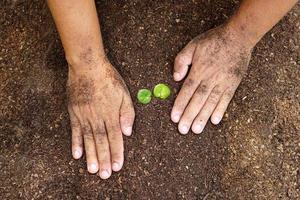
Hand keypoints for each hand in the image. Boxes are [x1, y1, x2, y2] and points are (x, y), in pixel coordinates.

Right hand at [67, 57, 134, 178]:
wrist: (88, 66)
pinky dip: (75, 143)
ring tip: (93, 170)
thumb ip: (127, 113)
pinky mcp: (74, 112)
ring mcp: (84, 116)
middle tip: (105, 175)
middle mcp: (97, 117)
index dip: (117, 152)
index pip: (115, 137)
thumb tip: (127, 132)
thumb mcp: (124, 93)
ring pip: (88, 139)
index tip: (118, 166)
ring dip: (91, 155)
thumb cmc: (108, 79)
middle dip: (104, 159)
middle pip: (101, 142)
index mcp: (111, 113)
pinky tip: (77, 155)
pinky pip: (75, 130)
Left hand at [171, 25, 251, 133]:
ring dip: (203, 117)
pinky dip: (220, 110)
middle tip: (183, 130)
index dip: (180, 105)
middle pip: (197, 100)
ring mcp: (222, 82)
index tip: (174, 118)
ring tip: (196, 130)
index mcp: (199, 70)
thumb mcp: (192, 46)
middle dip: (189, 116)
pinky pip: (226, 99)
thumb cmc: (213, 41)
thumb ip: (182, 61)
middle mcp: (210, 79)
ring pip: (211, 103)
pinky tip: (215, 121)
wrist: (238, 36)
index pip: (187, 91)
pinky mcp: (232, 84)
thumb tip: (176, 77)